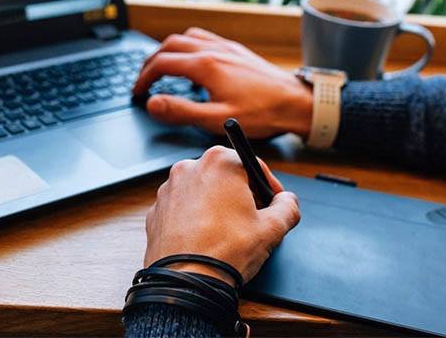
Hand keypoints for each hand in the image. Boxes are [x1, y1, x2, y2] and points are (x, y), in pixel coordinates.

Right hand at [133, 27, 313, 138]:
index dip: (144, 77)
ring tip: (162, 68)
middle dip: (151, 61)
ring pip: (187, 36)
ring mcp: (226, 47)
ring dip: (169, 49)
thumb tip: (153, 103)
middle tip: (143, 80)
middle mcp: (213, 50)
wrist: (296, 102)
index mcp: (205, 66)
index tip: (137, 92)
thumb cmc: (262, 113)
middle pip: (170, 45)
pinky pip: (204, 38)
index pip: (162, 63)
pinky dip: (188, 46)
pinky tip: (193, 63)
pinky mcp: (236, 50)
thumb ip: (181, 111)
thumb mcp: (216, 119)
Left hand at [144, 146, 300, 283]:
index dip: (269, 186)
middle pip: (225, 176)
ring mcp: (169, 189)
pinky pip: (182, 208)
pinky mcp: (156, 210)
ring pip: (202, 191)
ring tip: (228, 232)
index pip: (252, 165)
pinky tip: (205, 238)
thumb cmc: (226, 251)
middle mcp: (189, 168)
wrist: (186, 282)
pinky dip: (194, 218)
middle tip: (253, 219)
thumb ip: (287, 208)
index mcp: (219, 163)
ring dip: (217, 206)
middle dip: (242, 195)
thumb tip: (288, 202)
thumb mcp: (271, 229)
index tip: (275, 202)